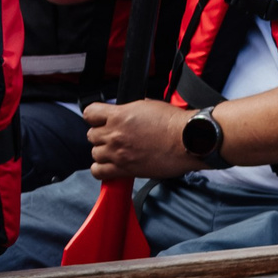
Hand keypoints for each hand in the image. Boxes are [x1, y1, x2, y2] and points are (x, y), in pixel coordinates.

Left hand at [85, 97, 203, 182]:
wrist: (188, 140)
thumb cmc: (174, 123)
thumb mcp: (147, 106)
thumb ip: (128, 111)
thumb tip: (122, 113)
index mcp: (118, 115)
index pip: (89, 114)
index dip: (94, 118)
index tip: (100, 121)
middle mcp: (114, 134)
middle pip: (91, 136)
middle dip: (102, 136)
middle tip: (115, 138)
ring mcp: (117, 152)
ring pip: (94, 153)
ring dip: (104, 153)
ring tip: (117, 153)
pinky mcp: (124, 169)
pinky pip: (98, 172)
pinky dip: (101, 170)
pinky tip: (111, 167)